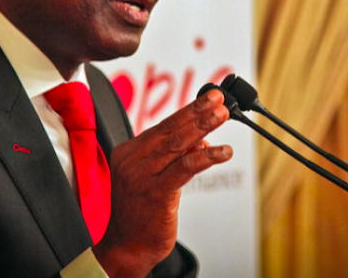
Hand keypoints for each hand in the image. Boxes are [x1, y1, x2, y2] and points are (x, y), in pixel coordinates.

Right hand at [93, 88, 232, 277]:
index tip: (208, 99)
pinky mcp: (155, 193)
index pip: (162, 126)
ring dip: (203, 127)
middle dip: (197, 112)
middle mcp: (132, 161)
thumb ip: (173, 158)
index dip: (188, 111)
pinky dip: (206, 156)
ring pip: (178, 144)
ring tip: (221, 116)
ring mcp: (142, 176)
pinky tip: (223, 152)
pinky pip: (185, 168)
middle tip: (217, 100)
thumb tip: (200, 138)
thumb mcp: (154, 179)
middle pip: (170, 130)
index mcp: (128, 153)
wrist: (124, 248)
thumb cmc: (138, 214)